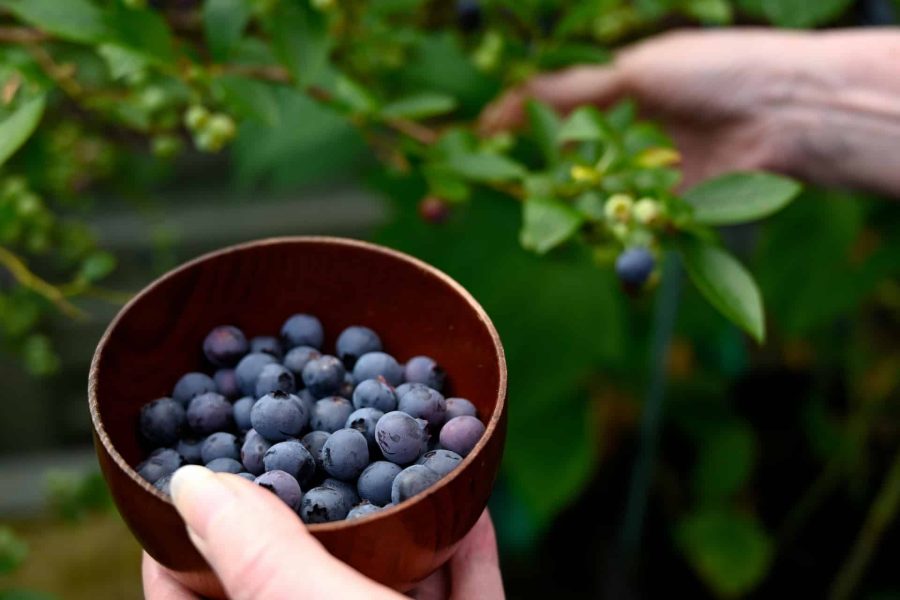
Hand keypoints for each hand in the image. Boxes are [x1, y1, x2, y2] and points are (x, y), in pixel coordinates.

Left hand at [142, 465, 503, 599]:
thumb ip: (259, 555)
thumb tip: (186, 487)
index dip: (185, 543)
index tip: (195, 479)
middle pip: (300, 584)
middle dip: (312, 519)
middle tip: (306, 454)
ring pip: (385, 592)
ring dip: (401, 535)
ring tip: (397, 467)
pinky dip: (464, 565)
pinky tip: (471, 519)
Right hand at [481, 28, 899, 194]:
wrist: (784, 112)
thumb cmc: (712, 72)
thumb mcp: (636, 72)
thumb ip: (573, 90)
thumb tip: (509, 101)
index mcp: (607, 94)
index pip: (540, 112)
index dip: (502, 129)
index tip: (466, 144)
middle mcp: (617, 138)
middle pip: (552, 163)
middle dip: (512, 182)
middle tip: (463, 198)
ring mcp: (637, 176)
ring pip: (578, 200)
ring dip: (546, 213)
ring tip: (517, 222)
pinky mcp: (660, 211)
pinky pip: (616, 227)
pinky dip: (593, 234)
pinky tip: (564, 237)